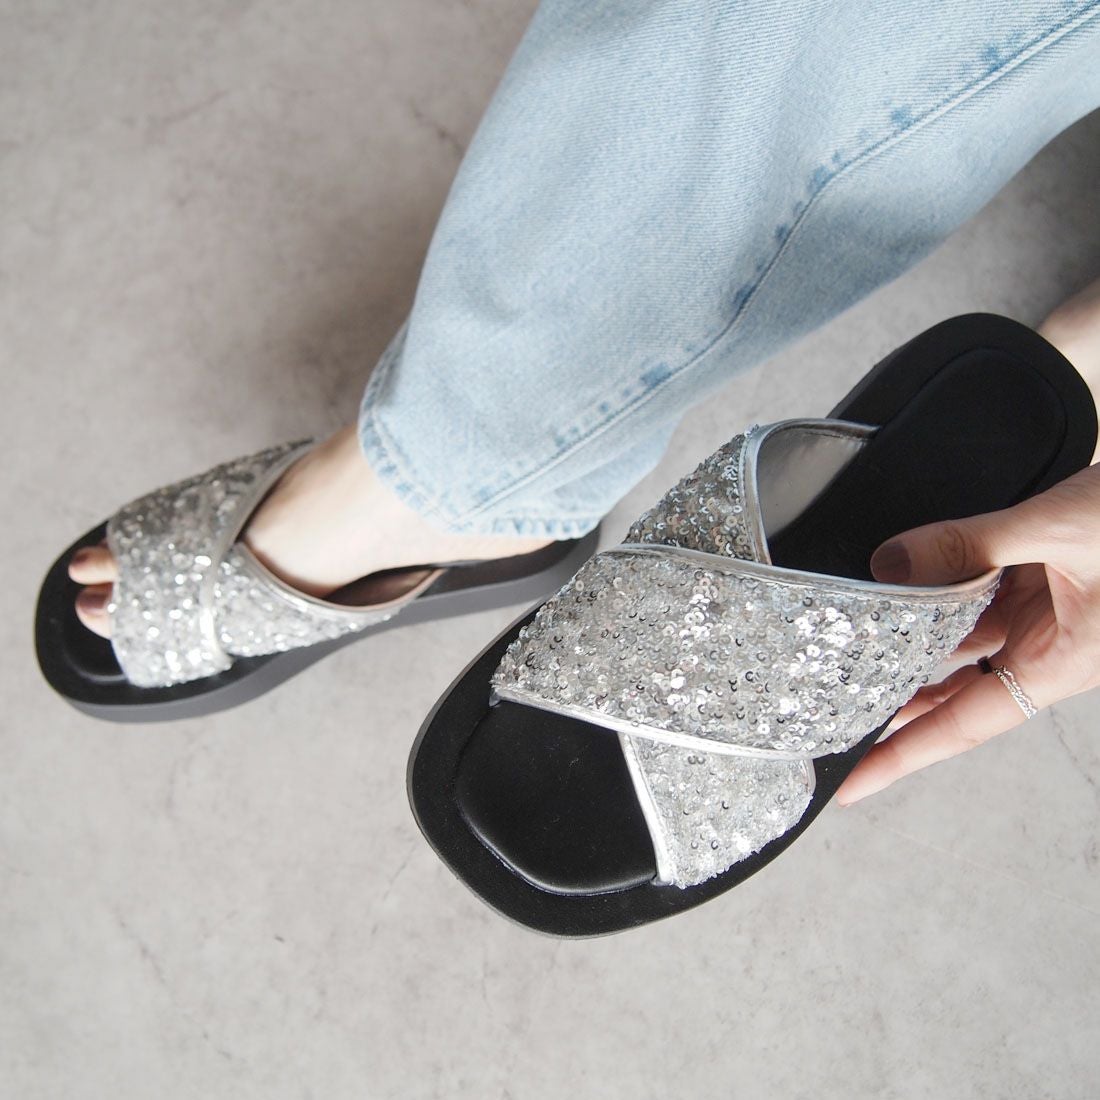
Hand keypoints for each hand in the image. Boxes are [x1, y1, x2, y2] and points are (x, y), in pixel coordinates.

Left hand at [835, 463, 1099, 804]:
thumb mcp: (1058, 529)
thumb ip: (970, 544)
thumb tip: (890, 563)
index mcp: (1059, 662)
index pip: (963, 724)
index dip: (904, 757)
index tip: (853, 786)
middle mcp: (1047, 648)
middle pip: (953, 691)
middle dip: (895, 701)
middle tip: (831, 711)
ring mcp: (1044, 615)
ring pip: (960, 640)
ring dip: (912, 639)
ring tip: (848, 646)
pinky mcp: (1042, 581)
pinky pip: (977, 596)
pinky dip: (939, 591)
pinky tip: (901, 583)